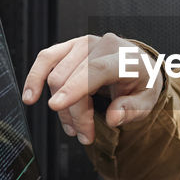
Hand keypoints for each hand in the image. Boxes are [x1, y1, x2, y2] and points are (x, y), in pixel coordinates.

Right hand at [22, 33, 162, 144]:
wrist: (138, 65)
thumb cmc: (141, 83)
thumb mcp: (148, 100)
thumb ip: (133, 109)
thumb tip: (114, 118)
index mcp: (125, 58)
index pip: (96, 69)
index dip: (74, 87)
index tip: (56, 106)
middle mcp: (103, 45)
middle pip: (73, 79)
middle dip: (75, 114)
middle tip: (85, 136)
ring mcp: (84, 44)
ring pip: (57, 75)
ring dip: (61, 107)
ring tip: (72, 127)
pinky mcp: (70, 46)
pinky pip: (46, 59)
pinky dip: (35, 77)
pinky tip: (31, 96)